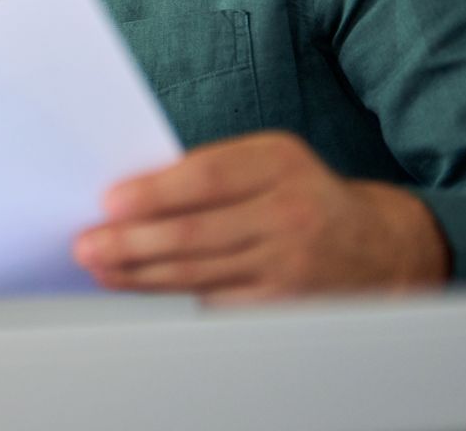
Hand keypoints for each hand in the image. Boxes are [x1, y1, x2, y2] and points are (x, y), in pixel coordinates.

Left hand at [73, 131, 448, 302]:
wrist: (378, 246)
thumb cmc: (300, 193)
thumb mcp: (268, 162)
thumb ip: (212, 170)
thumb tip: (133, 192)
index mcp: (279, 163)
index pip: (206, 176)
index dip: (154, 192)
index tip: (109, 202)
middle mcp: (289, 213)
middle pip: (195, 232)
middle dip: (131, 242)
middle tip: (88, 244)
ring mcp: (289, 263)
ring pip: (198, 273)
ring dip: (140, 274)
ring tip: (101, 267)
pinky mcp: (284, 303)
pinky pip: (216, 301)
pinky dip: (173, 295)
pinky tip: (141, 288)